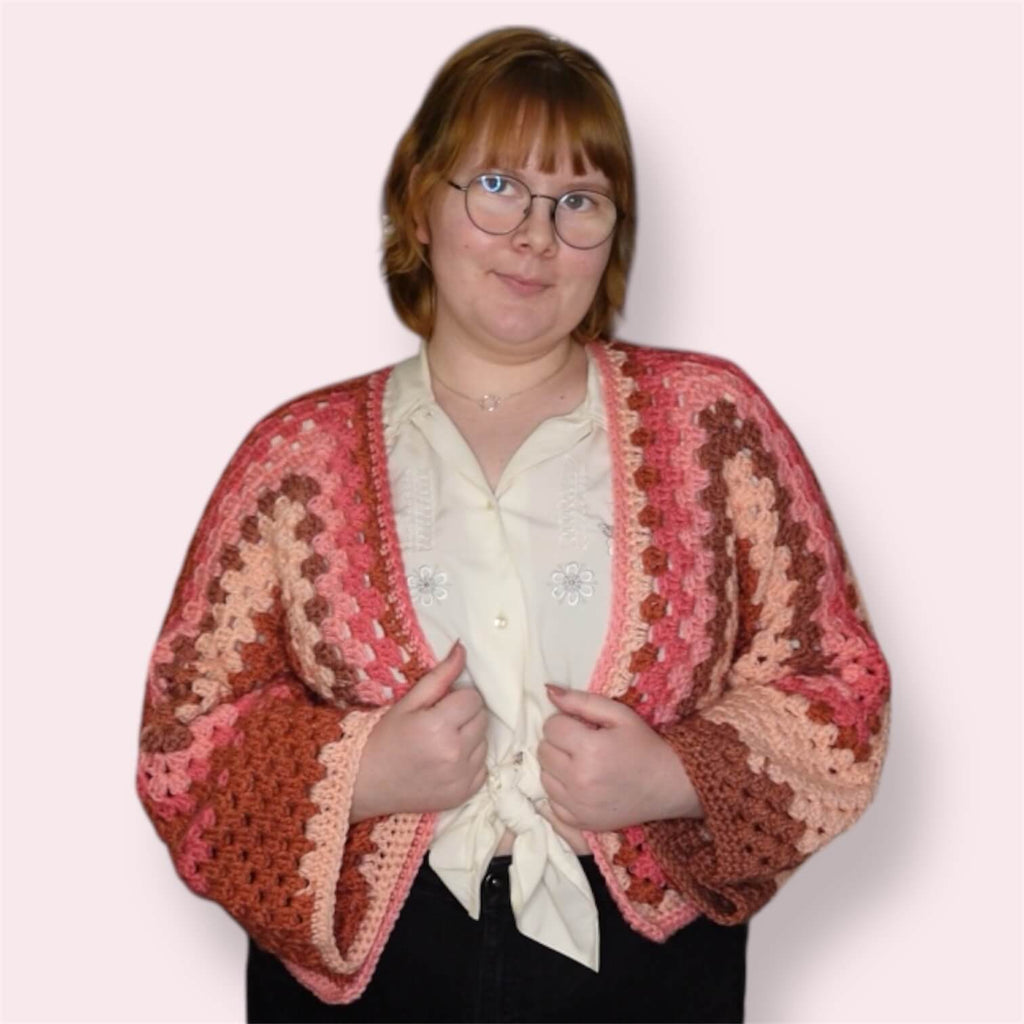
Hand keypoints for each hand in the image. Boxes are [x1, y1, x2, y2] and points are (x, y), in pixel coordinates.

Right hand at [351, 641, 487, 820]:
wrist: (365, 784)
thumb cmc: (383, 738)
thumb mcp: (408, 703)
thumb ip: (440, 676)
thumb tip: (463, 649)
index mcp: (439, 726)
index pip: (474, 698)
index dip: (459, 697)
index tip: (442, 704)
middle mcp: (455, 753)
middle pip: (482, 719)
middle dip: (466, 715)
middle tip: (441, 721)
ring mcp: (461, 777)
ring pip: (484, 742)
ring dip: (470, 738)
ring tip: (443, 742)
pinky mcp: (464, 794)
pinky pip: (483, 768)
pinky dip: (470, 762)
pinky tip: (447, 761)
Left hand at [537, 684, 702, 831]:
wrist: (669, 785)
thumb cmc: (645, 746)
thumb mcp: (620, 715)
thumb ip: (582, 701)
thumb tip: (548, 691)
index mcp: (589, 749)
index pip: (550, 727)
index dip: (564, 722)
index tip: (581, 726)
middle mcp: (579, 780)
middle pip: (543, 751)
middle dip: (558, 743)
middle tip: (581, 744)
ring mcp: (577, 805)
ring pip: (544, 777)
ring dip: (557, 767)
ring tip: (581, 764)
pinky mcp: (580, 822)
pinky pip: (551, 803)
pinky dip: (560, 792)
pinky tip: (580, 785)